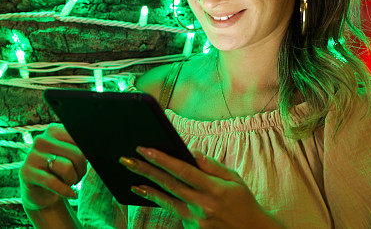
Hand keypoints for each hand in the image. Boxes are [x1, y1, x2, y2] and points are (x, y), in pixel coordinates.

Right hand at [19, 123, 87, 210]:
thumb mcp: (71, 155)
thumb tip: (99, 149)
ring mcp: (32, 155)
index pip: (81, 140)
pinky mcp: (26, 172)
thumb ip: (81, 149)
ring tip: (70, 183)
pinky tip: (70, 194)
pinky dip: (65, 190)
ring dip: (73, 180)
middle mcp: (41, 139)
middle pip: (77, 155)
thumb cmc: (60, 171)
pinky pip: (52, 182)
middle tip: (77, 177)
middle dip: (82, 170)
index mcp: (54, 130)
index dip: (88, 156)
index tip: (85, 163)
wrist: (39, 192)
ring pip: (67, 168)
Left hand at [120, 147, 282, 228]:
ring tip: (131, 176)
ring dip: (147, 186)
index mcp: (215, 189)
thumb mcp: (234, 179)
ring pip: (166, 200)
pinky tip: (144, 191)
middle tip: (127, 159)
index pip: (184, 171)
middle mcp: (203, 205)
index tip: (145, 149)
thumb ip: (212, 166)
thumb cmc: (243, 202)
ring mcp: (196, 220)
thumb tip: (191, 152)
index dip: (163, 160)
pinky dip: (158, 200)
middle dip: (147, 170)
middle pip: (170, 185)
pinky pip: (172, 210)